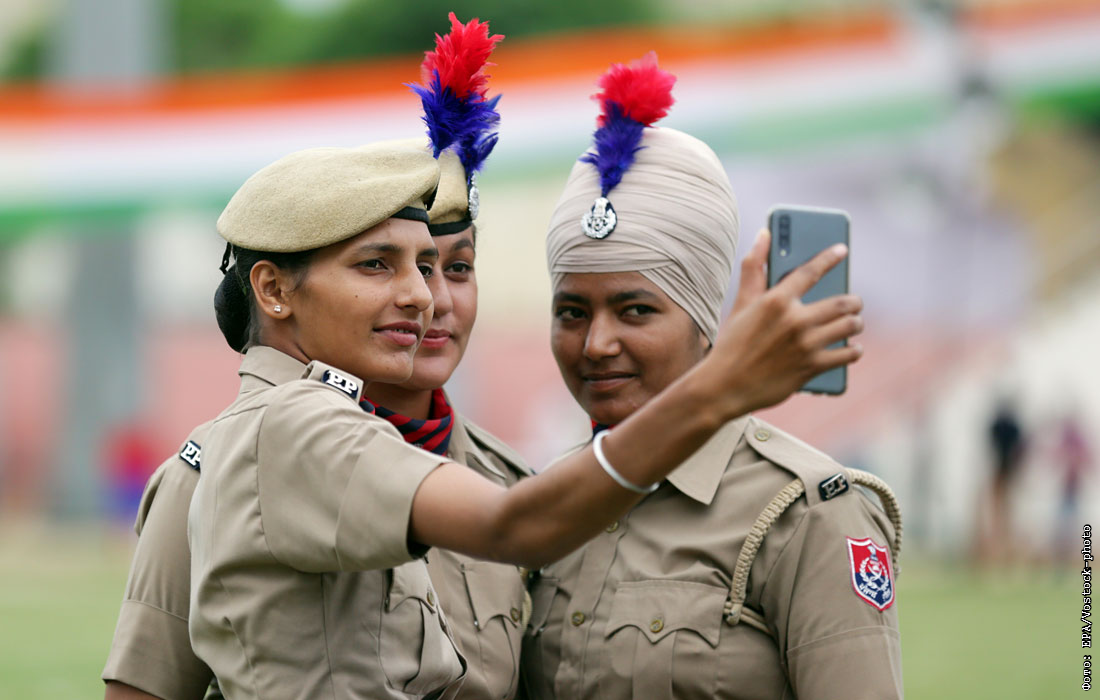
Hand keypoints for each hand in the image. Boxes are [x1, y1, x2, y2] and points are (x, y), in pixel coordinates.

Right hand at [709, 228, 862, 415]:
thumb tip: (763, 234)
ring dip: (856, 324)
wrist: (724, 386)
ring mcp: (805, 345)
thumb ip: (754, 267)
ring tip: (853, 324)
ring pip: (850, 326)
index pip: (811, 271)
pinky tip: (852, 348)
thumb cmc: (732, 343)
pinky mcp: (812, 367)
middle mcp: (794, 320)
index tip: (842, 249)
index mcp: (776, 300)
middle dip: (854, 302)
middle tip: (854, 303)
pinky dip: (854, 350)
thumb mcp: (741, 303)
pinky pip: (848, 354)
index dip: (829, 257)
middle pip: (843, 302)